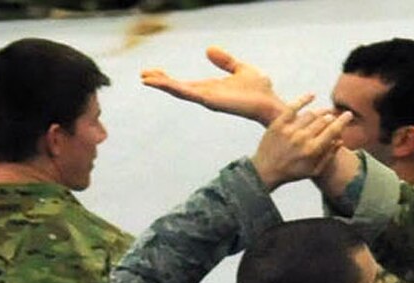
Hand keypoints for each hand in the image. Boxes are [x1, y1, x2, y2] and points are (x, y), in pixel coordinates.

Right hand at [142, 45, 286, 123]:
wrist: (270, 102)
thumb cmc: (260, 90)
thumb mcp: (239, 68)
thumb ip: (224, 61)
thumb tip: (208, 50)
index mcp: (211, 88)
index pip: (185, 84)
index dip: (169, 79)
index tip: (153, 72)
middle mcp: (206, 96)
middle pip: (178, 88)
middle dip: (161, 82)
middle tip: (143, 75)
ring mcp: (207, 99)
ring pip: (179, 91)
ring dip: (162, 84)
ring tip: (145, 78)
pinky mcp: (210, 100)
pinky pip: (188, 92)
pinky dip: (174, 87)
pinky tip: (161, 82)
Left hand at [253, 100, 351, 191]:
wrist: (266, 170)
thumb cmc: (292, 172)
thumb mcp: (313, 170)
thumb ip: (328, 156)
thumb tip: (341, 140)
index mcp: (313, 150)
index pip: (332, 131)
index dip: (342, 121)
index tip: (348, 115)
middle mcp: (303, 138)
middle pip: (323, 120)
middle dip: (331, 116)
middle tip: (334, 115)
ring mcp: (290, 129)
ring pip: (311, 114)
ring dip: (320, 111)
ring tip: (324, 112)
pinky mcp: (279, 123)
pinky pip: (294, 106)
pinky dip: (304, 99)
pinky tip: (312, 95)